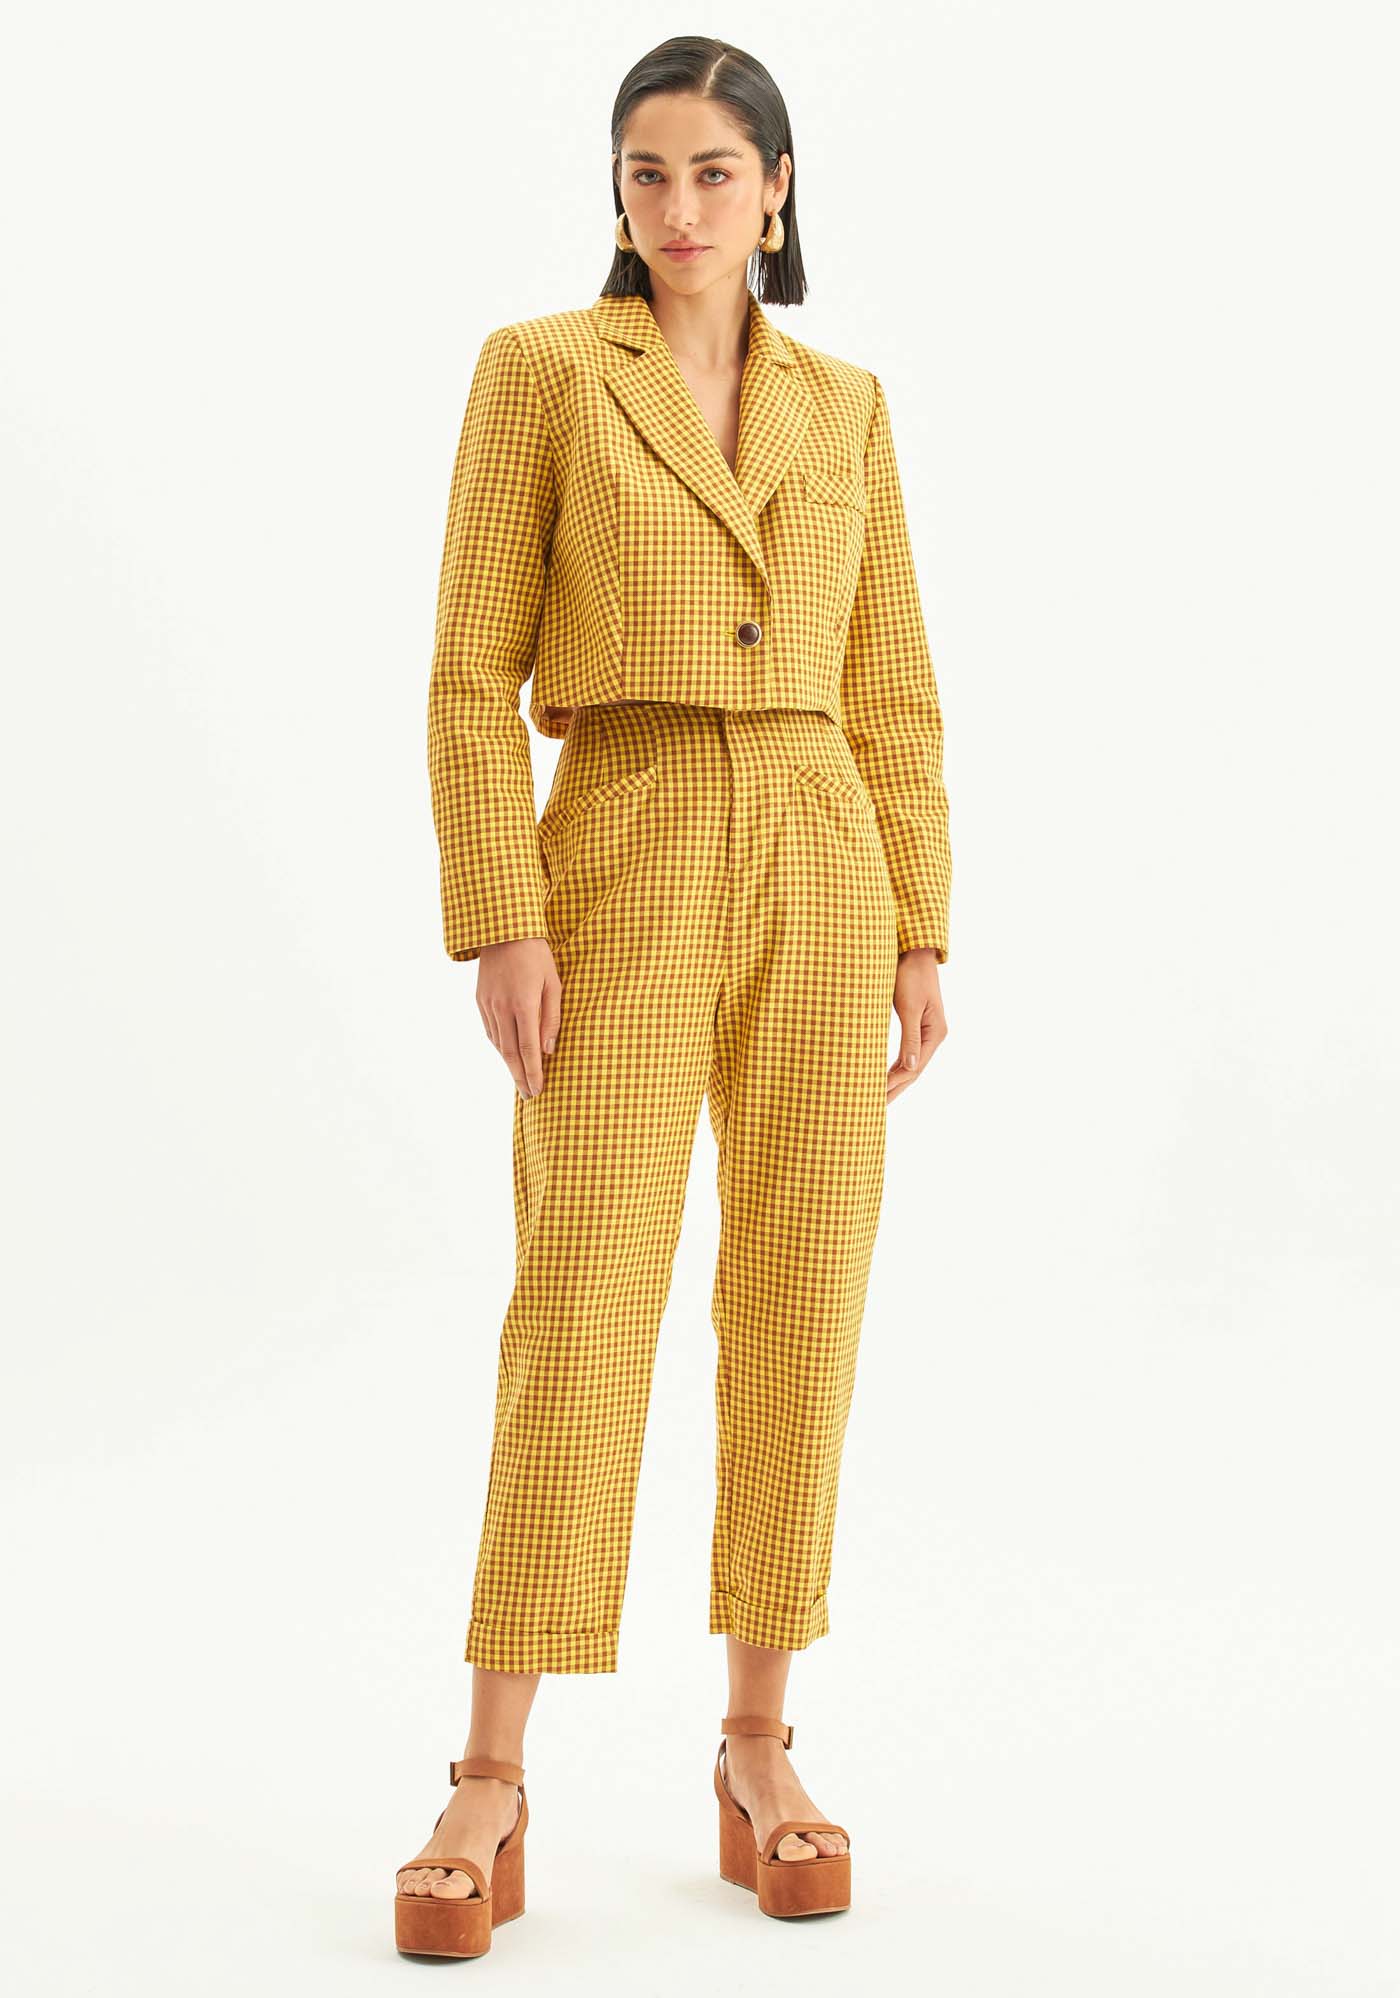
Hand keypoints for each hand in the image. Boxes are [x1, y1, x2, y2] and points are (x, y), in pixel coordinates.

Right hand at [475, 937, 560, 1098]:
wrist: (504, 931)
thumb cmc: (536, 955)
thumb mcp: (553, 983)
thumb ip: (551, 1017)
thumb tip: (548, 1049)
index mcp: (522, 1004)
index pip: (528, 1049)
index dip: (533, 1073)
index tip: (538, 1090)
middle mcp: (501, 1009)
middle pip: (510, 1053)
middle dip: (520, 1077)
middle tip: (529, 1095)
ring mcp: (488, 1005)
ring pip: (498, 1044)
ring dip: (509, 1064)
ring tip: (521, 1079)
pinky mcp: (480, 1001)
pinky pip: (491, 1031)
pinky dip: (500, 1047)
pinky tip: (508, 1054)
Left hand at [887, 948, 946, 1103]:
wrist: (914, 952)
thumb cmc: (910, 975)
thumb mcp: (909, 1006)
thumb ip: (909, 1037)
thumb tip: (910, 1068)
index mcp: (934, 1032)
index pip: (914, 1066)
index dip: (895, 1082)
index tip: (877, 1096)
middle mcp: (933, 1035)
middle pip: (914, 1069)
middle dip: (895, 1088)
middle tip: (876, 1108)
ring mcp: (927, 1031)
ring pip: (911, 1063)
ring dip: (895, 1080)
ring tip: (879, 1098)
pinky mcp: (917, 1024)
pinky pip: (907, 1052)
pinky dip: (896, 1066)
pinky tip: (886, 1076)